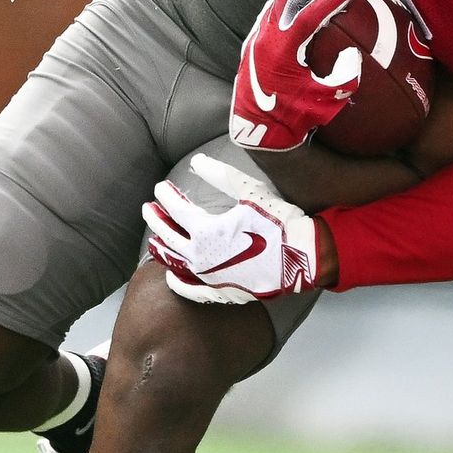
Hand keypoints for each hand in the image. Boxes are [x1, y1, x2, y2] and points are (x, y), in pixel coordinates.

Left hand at [143, 154, 320, 302]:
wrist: (303, 257)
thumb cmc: (279, 222)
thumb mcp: (251, 191)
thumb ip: (220, 175)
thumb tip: (196, 161)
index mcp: (205, 229)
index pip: (175, 209)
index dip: (166, 196)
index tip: (162, 187)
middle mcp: (200, 255)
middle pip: (168, 235)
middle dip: (156, 219)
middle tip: (149, 208)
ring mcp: (208, 277)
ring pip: (174, 261)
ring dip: (161, 247)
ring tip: (154, 238)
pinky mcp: (220, 292)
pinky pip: (190, 290)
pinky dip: (177, 282)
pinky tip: (170, 275)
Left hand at [229, 0, 361, 150]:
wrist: (258, 132)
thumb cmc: (294, 118)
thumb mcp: (327, 101)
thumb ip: (346, 77)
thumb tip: (353, 55)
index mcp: (282, 48)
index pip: (309, 13)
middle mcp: (264, 39)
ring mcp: (254, 41)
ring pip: (274, 5)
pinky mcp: (249, 48)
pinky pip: (267, 17)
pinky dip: (284, 9)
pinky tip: (296, 15)